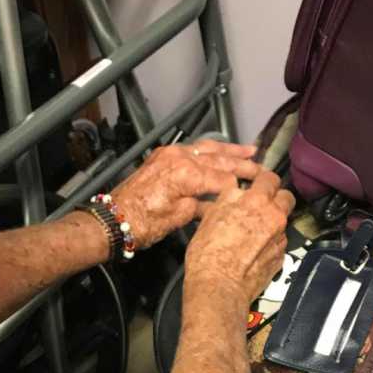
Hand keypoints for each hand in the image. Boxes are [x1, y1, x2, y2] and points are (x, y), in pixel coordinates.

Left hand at [111, 141, 263, 249]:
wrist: (112, 219)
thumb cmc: (141, 223)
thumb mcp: (178, 218)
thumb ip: (201, 206)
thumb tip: (215, 203)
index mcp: (186, 173)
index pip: (223, 178)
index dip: (239, 187)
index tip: (253, 191)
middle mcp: (179, 158)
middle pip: (218, 159)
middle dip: (241, 163)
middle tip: (260, 166)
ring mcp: (169, 155)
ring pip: (206, 149)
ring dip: (228, 151)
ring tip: (248, 150)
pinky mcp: (162, 157)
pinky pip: (192, 149)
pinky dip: (209, 151)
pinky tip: (219, 152)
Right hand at [184, 172, 295, 308]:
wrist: (219, 286)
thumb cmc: (209, 254)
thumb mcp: (210, 216)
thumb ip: (228, 200)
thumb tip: (235, 192)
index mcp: (256, 201)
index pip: (269, 177)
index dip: (263, 180)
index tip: (259, 183)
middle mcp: (274, 216)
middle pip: (286, 197)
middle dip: (276, 198)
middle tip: (262, 205)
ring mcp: (280, 238)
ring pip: (284, 220)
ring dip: (273, 221)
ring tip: (255, 231)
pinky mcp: (281, 257)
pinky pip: (280, 242)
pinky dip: (271, 242)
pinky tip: (255, 249)